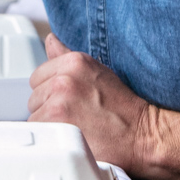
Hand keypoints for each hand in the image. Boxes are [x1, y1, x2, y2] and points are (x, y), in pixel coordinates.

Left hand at [27, 33, 149, 170]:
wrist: (144, 136)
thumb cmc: (125, 109)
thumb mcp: (98, 72)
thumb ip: (67, 56)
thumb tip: (50, 40)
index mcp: (74, 61)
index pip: (38, 77)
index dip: (51, 93)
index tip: (70, 102)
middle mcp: (64, 78)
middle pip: (34, 97)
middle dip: (49, 109)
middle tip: (76, 116)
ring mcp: (59, 101)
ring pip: (35, 116)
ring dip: (50, 125)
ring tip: (76, 127)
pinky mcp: (58, 124)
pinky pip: (40, 132)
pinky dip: (52, 139)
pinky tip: (72, 138)